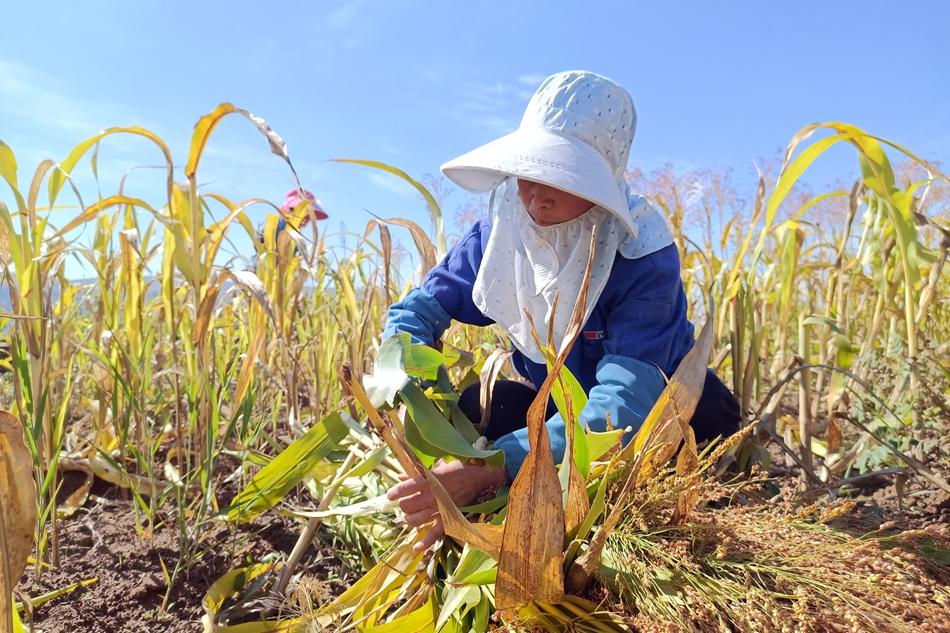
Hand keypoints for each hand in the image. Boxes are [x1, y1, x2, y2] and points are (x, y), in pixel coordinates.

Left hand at [387, 458, 506, 552]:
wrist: (479, 477)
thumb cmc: (458, 469)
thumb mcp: (438, 468)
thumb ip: (418, 474)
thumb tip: (401, 477)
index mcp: (430, 480)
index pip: (408, 487)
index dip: (396, 492)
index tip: (390, 496)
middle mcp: (433, 495)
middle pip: (408, 505)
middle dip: (403, 506)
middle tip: (404, 505)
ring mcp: (440, 508)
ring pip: (416, 519)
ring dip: (408, 520)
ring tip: (407, 518)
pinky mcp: (448, 518)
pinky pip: (435, 533)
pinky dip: (425, 542)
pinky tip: (416, 548)